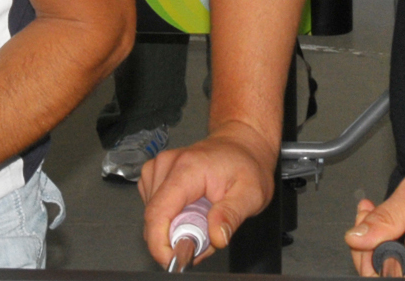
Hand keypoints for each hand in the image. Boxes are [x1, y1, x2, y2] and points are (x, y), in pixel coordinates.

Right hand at [137, 124, 276, 267]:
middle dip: (176, 236)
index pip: (158, 213)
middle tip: (206, 233)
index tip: (174, 259)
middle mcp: (167, 165)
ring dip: (175, 226)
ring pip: (154, 215)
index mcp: (187, 168)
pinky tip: (190, 208)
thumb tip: (217, 236)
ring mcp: (159, 167)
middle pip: (155, 217)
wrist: (240, 144)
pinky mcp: (155, 173)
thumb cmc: (245, 164)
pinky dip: (171, 216)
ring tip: (202, 216)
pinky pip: (154, 207)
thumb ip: (232, 215)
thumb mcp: (250, 194)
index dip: (160, 244)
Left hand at [344, 140, 404, 277]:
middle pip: (392, 276)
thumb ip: (383, 221)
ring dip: (387, 244)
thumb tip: (356, 239)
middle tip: (369, 213)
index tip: (363, 224)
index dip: (364, 253)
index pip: (382, 277)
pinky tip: (404, 222)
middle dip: (371, 245)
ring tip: (385, 214)